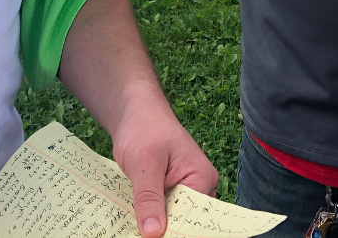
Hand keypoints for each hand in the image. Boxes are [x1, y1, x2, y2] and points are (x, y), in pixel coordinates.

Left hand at [112, 98, 218, 237]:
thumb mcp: (143, 165)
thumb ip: (149, 198)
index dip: (175, 232)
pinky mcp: (172, 191)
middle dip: (164, 230)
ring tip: (136, 229)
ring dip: (155, 225)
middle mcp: (201, 187)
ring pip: (173, 219)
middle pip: (185, 222)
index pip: (193, 218)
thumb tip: (152, 234)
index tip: (153, 236)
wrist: (136, 112)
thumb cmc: (144, 129)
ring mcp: (187, 190)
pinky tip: (136, 221)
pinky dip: (150, 217)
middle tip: (139, 232)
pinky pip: (165, 212)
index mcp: (202, 178)